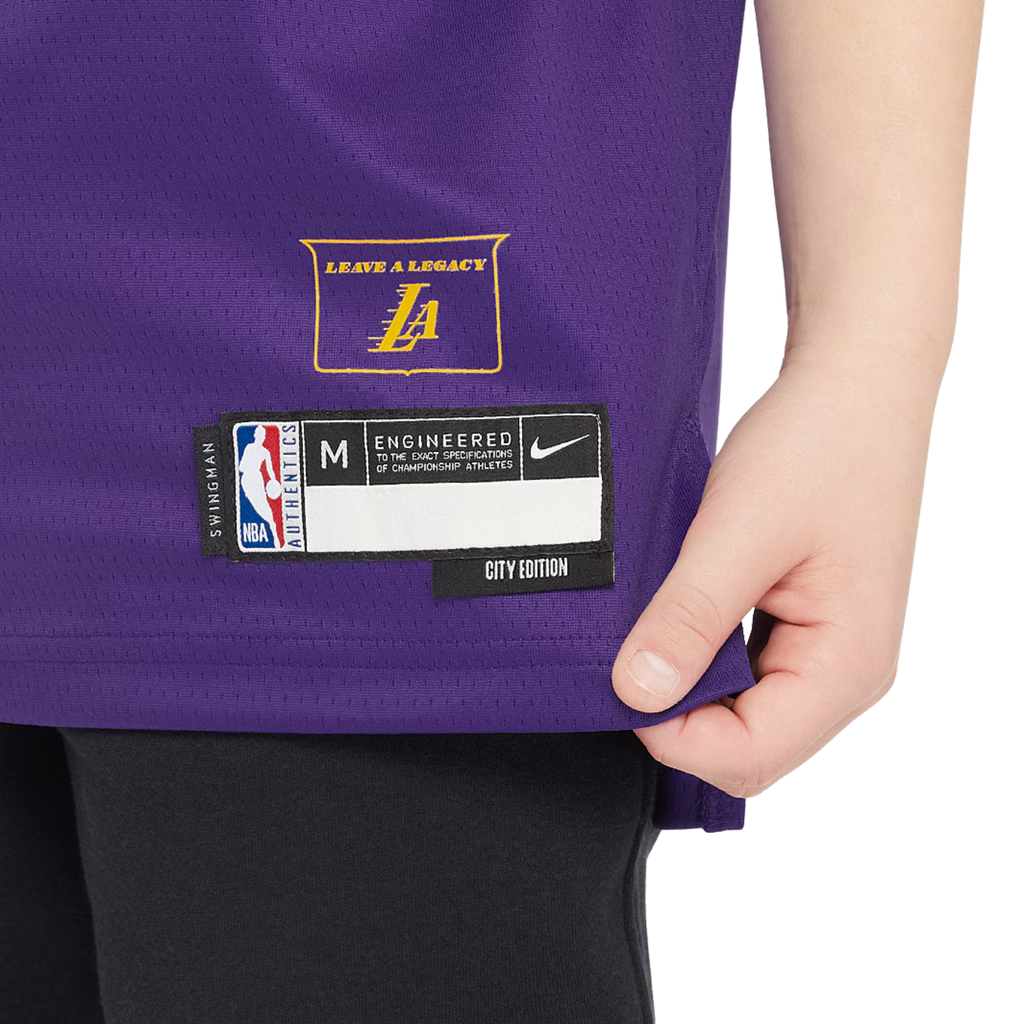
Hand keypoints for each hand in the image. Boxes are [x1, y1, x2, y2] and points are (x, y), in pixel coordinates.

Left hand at [612, 349, 938, 797]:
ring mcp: (826, 650)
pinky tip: (673, 619)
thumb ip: (691, 618)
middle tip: (624, 654)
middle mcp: (844, 672)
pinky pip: (744, 671)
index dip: (673, 735)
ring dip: (687, 685)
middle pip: (746, 745)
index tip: (619, 680)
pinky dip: (701, 657)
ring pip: (741, 712)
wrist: (855, 382)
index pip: (749, 754)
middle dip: (677, 714)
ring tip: (649, 629)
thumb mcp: (740, 531)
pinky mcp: (803, 624)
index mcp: (847, 665)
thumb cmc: (820, 443)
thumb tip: (638, 694)